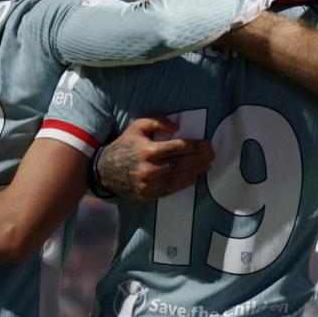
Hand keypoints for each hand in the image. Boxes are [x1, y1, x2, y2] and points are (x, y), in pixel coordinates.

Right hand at [97, 116, 214, 201]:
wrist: (105, 170)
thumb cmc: (124, 145)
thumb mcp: (138, 126)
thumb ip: (158, 121)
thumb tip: (177, 127)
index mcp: (148, 151)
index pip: (178, 148)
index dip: (195, 146)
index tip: (207, 144)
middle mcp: (150, 169)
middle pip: (182, 163)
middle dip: (200, 158)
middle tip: (212, 154)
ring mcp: (149, 184)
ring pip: (179, 177)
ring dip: (196, 171)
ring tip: (207, 165)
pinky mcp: (148, 195)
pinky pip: (171, 189)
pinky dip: (184, 183)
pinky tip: (194, 177)